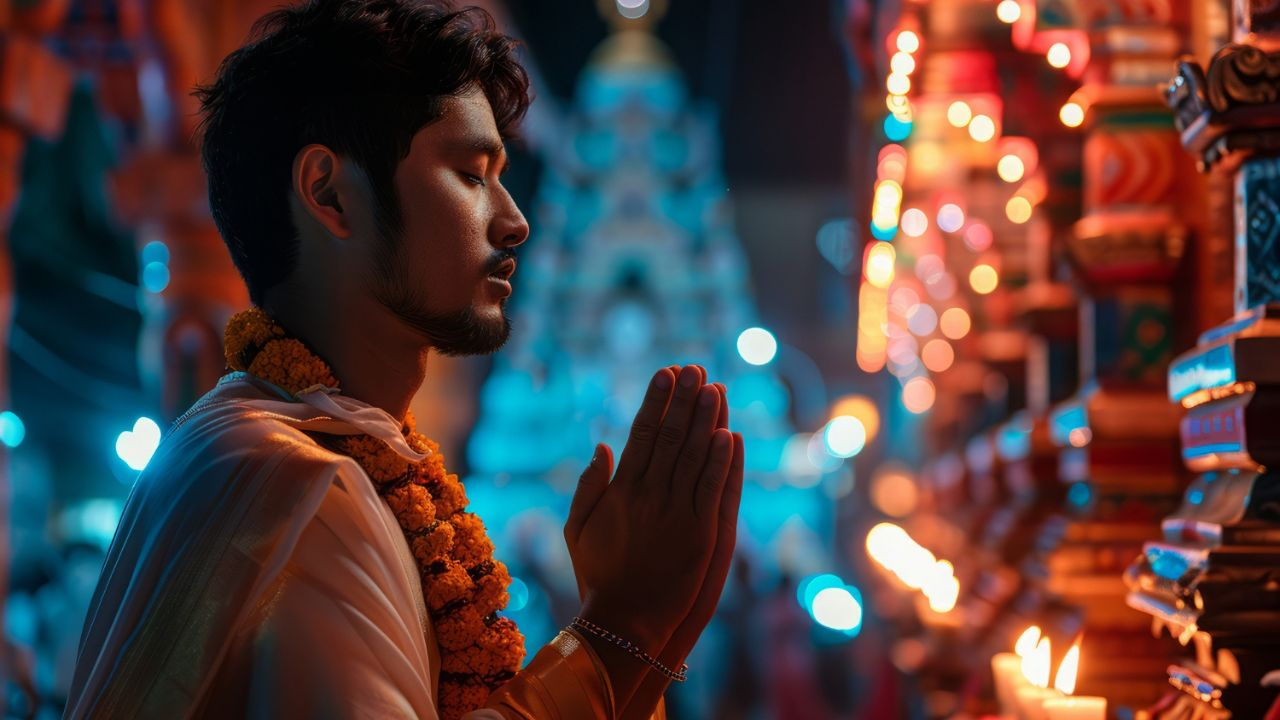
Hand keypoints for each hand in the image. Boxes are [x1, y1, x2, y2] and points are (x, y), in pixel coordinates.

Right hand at [563, 365, 736, 652]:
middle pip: (670, 437)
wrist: (626, 621)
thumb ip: (588, 487)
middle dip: (683, 400)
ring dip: (705, 420)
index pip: (641, 434)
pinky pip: (713, 488)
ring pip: (694, 457)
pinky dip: (721, 461)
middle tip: (694, 368)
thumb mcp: (578, 530)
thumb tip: (602, 445)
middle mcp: (649, 496)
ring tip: (714, 388)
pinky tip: (728, 434)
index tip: (665, 374)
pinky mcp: (700, 534)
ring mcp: (676, 514)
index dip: (655, 401)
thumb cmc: (599, 575)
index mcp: (620, 491)